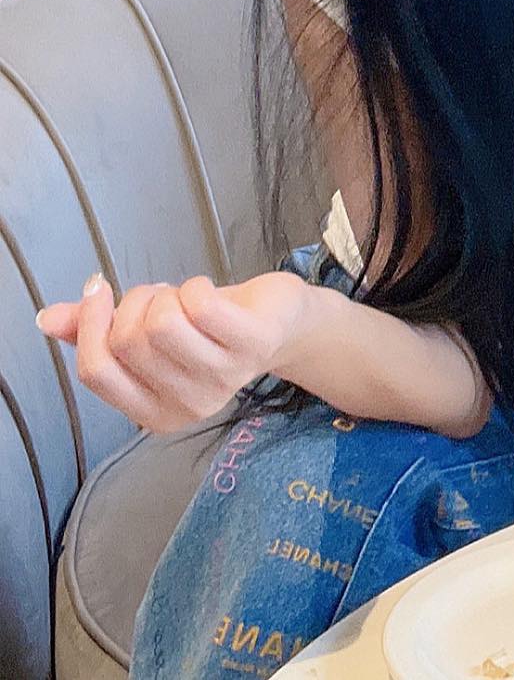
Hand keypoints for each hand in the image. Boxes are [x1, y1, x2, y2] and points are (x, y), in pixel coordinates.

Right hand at [36, 271, 312, 432]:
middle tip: (161, 297)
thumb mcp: (149, 334)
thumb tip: (46, 319)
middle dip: (135, 301)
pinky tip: (208, 292)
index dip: (89, 324)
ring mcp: (223, 378)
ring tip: (183, 297)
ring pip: (160, 323)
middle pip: (127, 340)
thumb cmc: (210, 327)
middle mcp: (188, 406)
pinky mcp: (253, 345)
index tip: (99, 292)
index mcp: (154, 413)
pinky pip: (200, 305)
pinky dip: (195, 286)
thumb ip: (95, 332)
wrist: (281, 321)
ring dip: (166, 294)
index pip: (96, 373)